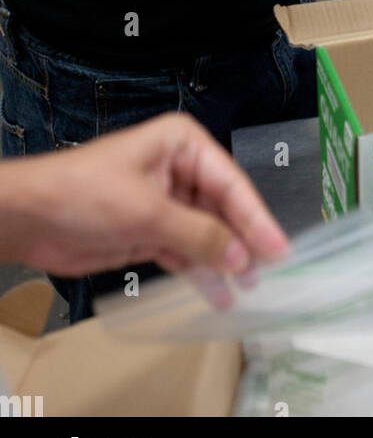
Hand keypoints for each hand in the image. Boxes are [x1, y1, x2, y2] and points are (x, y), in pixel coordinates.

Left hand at [0, 112, 288, 277]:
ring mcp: (165, 201)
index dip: (256, 218)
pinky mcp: (149, 230)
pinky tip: (217, 293)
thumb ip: (199, 234)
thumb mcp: (147, 212)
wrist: (29, 219)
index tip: (278, 248)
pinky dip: (199, 271)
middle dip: (241, 242)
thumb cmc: (83, 193)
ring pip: (206, 233)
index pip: (230, 182)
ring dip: (223, 261)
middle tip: (266, 274)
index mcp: (182, 144)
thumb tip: (241, 257)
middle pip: (222, 208)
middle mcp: (178, 169)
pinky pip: (185, 251)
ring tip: (246, 290)